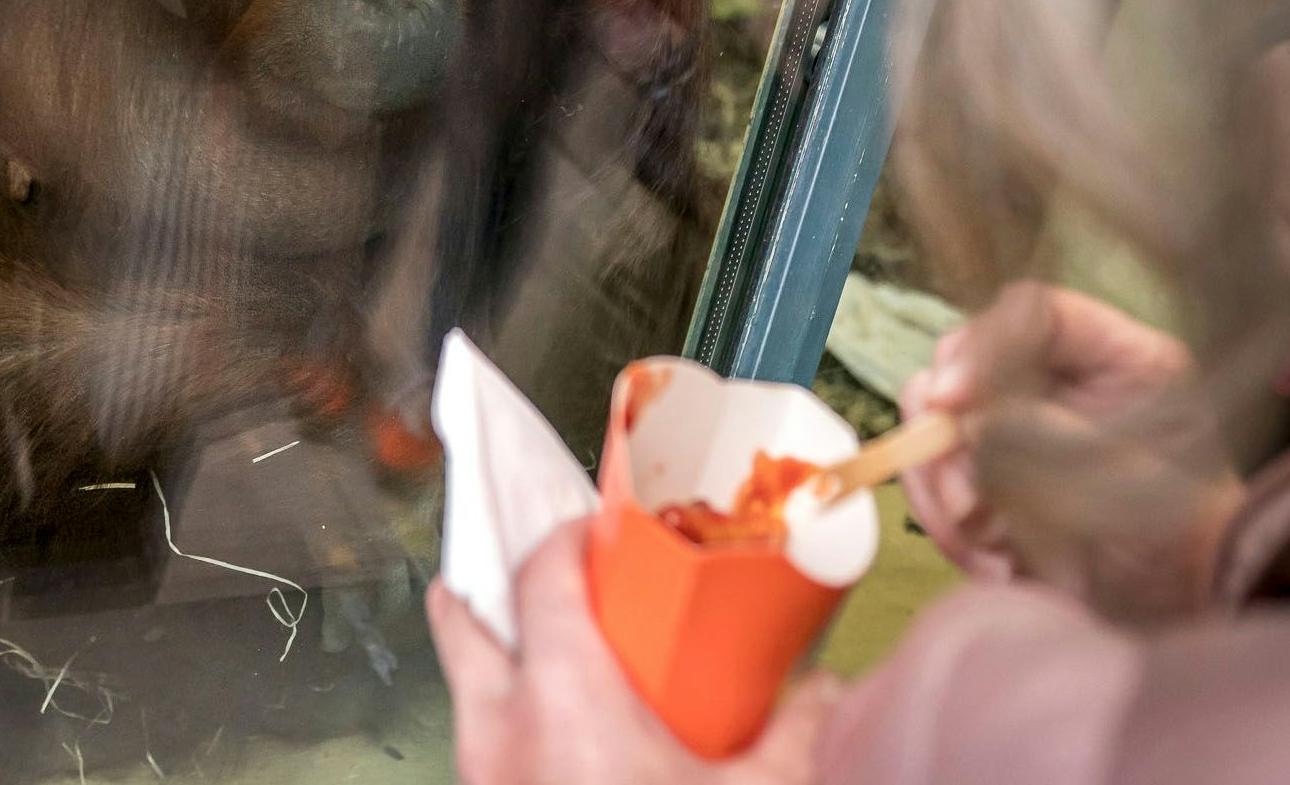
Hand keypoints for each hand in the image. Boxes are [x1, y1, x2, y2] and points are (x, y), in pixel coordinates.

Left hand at [426, 521, 835, 784]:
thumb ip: (797, 734)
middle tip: (538, 577)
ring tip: (545, 653)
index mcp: (561, 696)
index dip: (566, 538)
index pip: (540, 576)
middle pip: (464, 623)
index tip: (600, 530)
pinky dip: (507, 727)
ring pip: (465, 693)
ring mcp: (481, 783)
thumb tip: (825, 690)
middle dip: (490, 587)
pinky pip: (481, 752)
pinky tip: (559, 743)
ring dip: (494, 660)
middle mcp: (499, 731)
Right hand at [897, 284, 1239, 623]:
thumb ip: (1046, 437)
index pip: (1033, 312)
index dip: (983, 345)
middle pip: (965, 360)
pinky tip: (994, 564)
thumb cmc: (1179, 545)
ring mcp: (1019, 424)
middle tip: (966, 502)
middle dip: (948, 432)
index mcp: (1117, 358)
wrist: (1176, 611)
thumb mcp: (1125, 482)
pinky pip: (935, 478)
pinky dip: (948, 525)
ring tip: (988, 545)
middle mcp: (1062, 378)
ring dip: (943, 488)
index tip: (951, 404)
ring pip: (935, 422)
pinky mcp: (991, 473)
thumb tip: (965, 421)